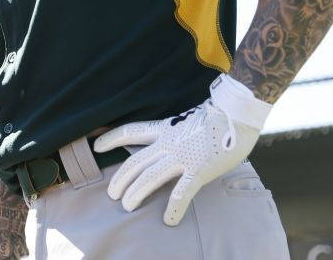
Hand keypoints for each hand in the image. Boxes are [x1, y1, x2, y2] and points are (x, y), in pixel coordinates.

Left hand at [93, 74, 270, 225]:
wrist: (236, 111)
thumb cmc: (217, 116)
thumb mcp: (187, 121)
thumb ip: (177, 134)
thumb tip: (171, 146)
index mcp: (165, 129)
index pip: (131, 132)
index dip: (112, 139)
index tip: (97, 146)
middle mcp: (168, 143)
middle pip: (134, 162)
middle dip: (120, 179)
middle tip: (112, 194)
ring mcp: (181, 156)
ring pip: (149, 178)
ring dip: (136, 193)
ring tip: (127, 206)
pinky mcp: (198, 170)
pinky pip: (181, 193)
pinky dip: (173, 208)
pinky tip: (169, 220)